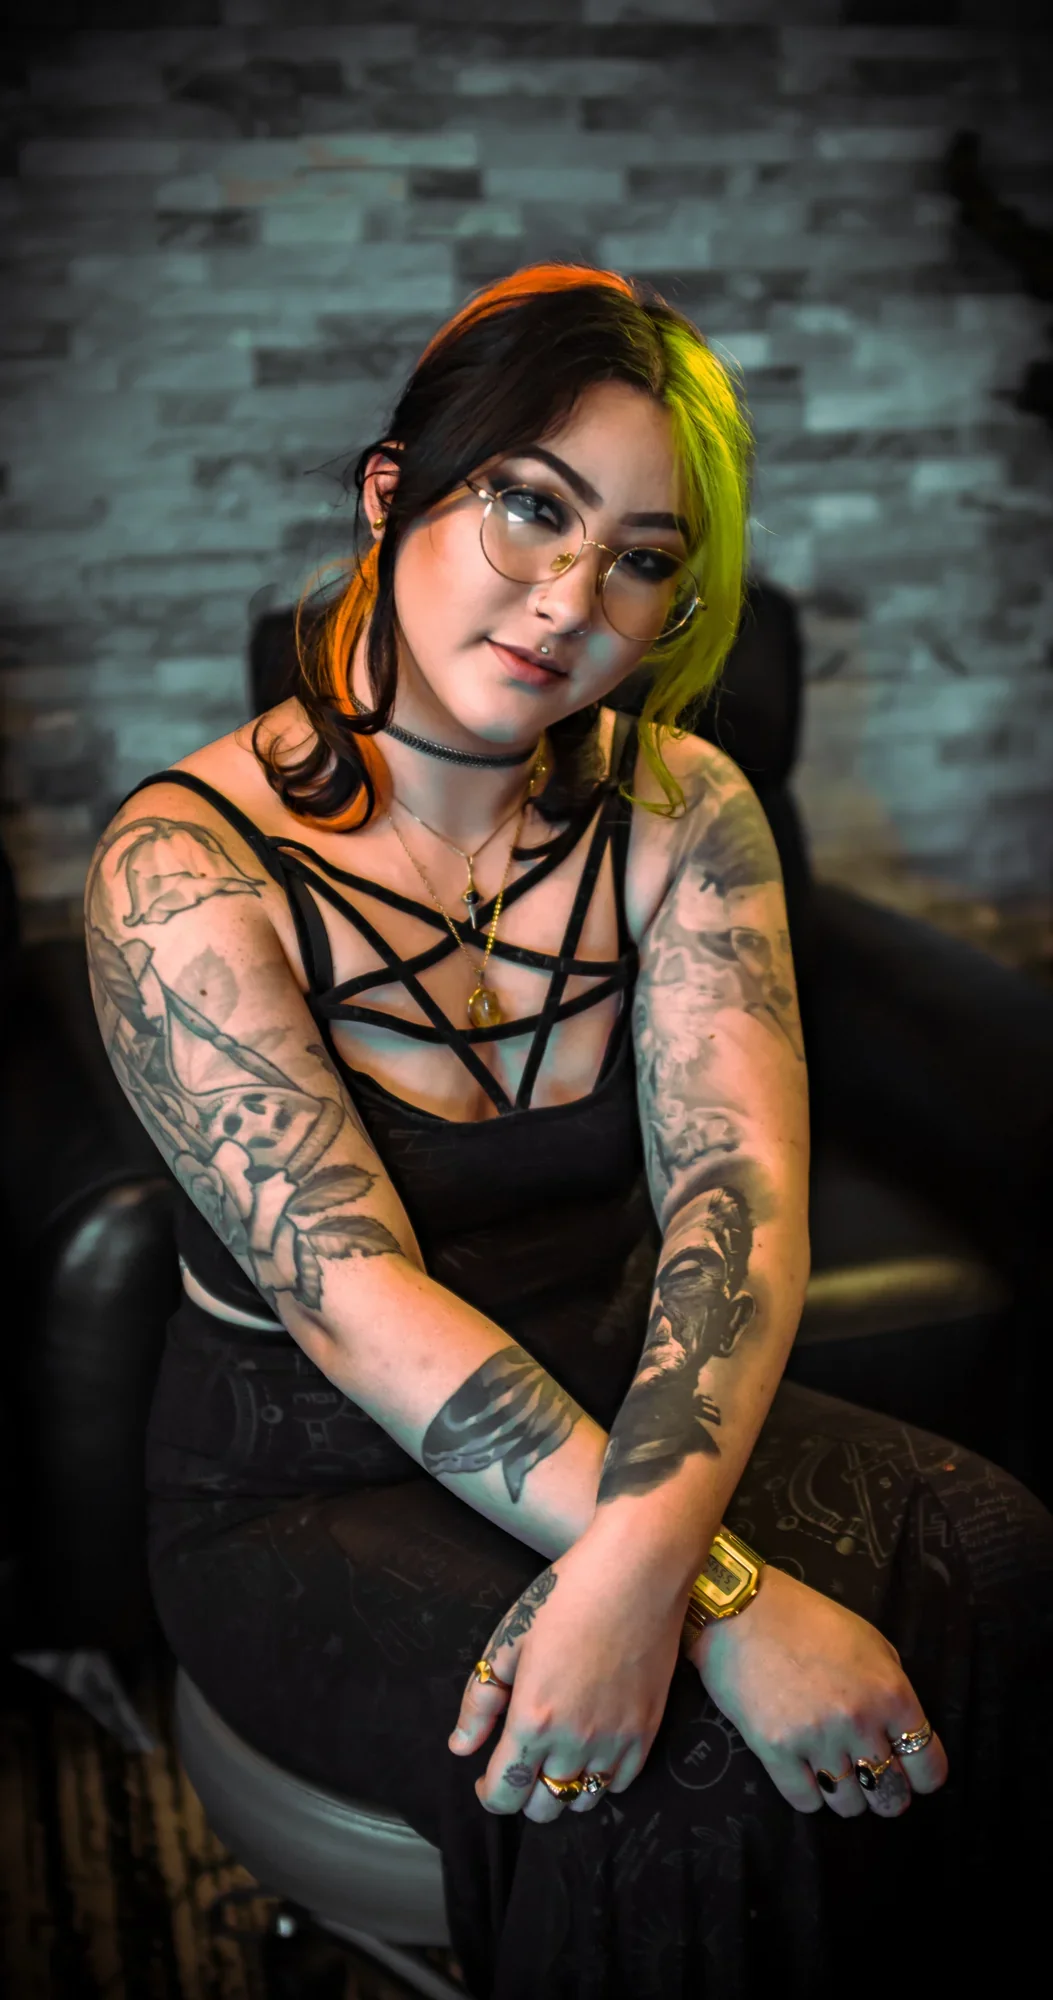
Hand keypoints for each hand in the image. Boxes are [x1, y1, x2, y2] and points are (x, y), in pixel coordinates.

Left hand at [447, 1529, 684, 1823]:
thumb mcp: (508, 1641)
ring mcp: (615, 1740)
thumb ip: (480, 1702)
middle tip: (522, 1763)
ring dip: (563, 1788)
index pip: (504, 1794)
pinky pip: (621, 1782)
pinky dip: (603, 1777)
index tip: (487, 1778)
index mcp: (533, 1719)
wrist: (636, 1572)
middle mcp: (575, 1741)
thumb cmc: (566, 1597)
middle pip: (543, 1808)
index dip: (489, 1793)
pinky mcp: (647, 1731)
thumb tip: (461, 1747)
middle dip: (523, 1794)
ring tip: (557, 1757)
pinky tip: (592, 1748)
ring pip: (583, 1801)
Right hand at [689, 1564, 948, 1818]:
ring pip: (849, 1806)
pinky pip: (806, 1802)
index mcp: (889, 1692)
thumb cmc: (807, 1618)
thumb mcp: (867, 1640)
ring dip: (846, 1794)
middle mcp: (858, 1721)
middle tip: (872, 1780)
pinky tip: (806, 1773)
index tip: (912, 1775)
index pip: (928, 1766)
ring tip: (835, 1773)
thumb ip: (889, 1687)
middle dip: (887, 1794)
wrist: (741, 1609)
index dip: (923, 1776)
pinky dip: (810, 1794)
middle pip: (891, 1795)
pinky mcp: (776, 1751)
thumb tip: (898, 1732)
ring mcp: (816, 1739)